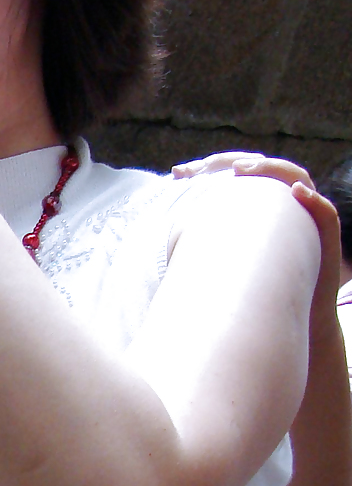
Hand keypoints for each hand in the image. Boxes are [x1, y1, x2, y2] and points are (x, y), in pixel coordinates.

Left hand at [173, 152, 339, 343]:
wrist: (294, 321)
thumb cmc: (254, 291)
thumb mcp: (219, 262)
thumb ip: (200, 243)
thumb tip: (159, 239)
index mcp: (256, 205)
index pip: (232, 176)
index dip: (206, 170)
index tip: (177, 173)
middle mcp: (281, 205)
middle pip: (259, 169)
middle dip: (229, 164)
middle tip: (204, 167)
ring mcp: (306, 217)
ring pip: (294, 179)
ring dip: (269, 170)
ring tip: (242, 170)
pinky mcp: (326, 237)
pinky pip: (325, 213)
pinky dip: (312, 200)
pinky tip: (295, 193)